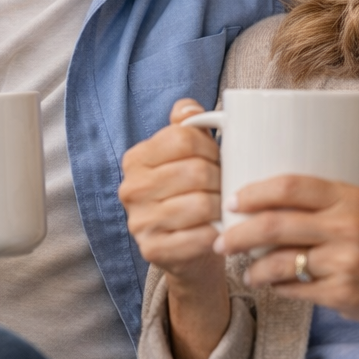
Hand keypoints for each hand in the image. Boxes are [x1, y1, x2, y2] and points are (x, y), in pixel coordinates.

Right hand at [119, 99, 225, 289]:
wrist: (185, 250)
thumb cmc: (189, 194)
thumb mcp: (185, 156)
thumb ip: (186, 127)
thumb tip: (188, 107)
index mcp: (136, 159)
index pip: (183, 139)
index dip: (211, 147)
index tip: (219, 158)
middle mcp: (131, 189)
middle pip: (196, 171)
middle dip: (221, 178)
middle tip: (228, 186)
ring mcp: (139, 222)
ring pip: (201, 204)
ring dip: (222, 205)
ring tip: (226, 207)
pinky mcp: (154, 250)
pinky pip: (200, 236)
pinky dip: (218, 232)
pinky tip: (221, 229)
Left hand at [220, 175, 358, 358]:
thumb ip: (323, 205)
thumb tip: (265, 202)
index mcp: (350, 198)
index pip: (291, 186)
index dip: (255, 192)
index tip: (233, 199)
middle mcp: (347, 226)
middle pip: (276, 224)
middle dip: (239, 233)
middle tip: (222, 239)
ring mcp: (345, 262)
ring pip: (280, 261)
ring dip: (254, 266)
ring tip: (245, 268)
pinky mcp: (343, 293)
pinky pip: (294, 289)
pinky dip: (275, 287)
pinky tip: (270, 284)